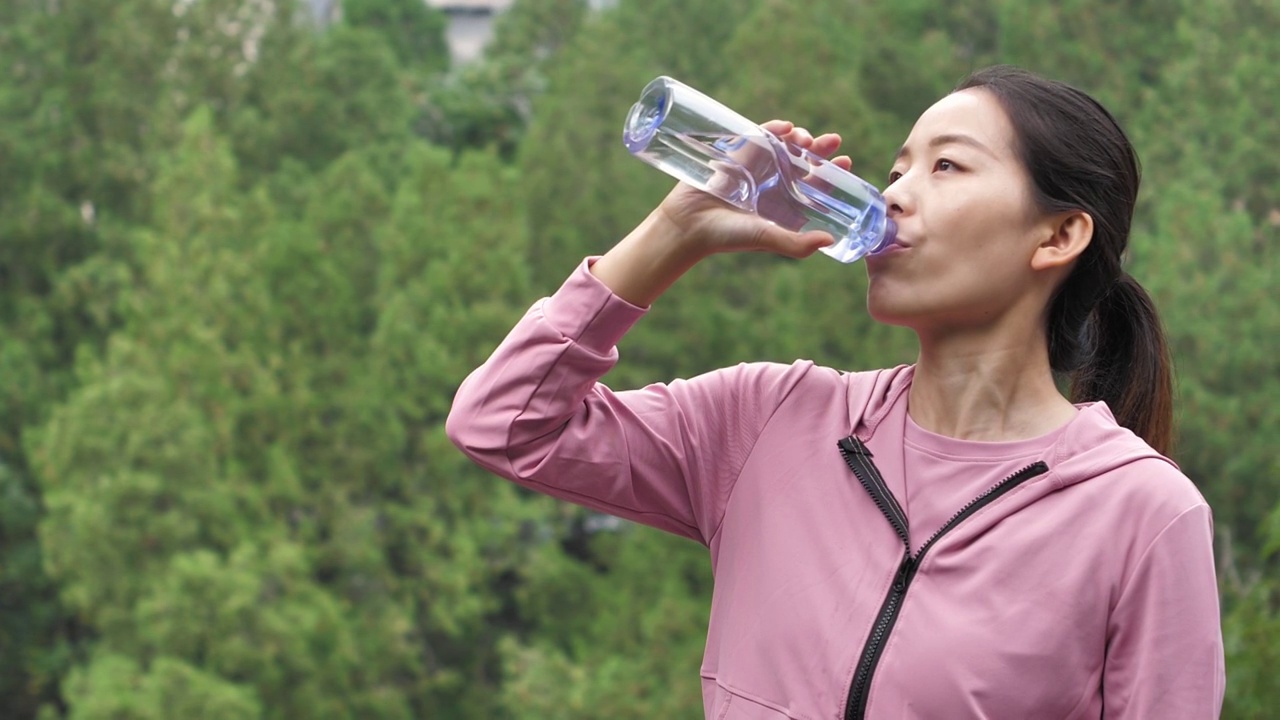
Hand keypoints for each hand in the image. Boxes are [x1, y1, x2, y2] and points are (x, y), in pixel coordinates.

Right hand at [653, 120, 853, 259]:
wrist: (688, 225)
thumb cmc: (727, 237)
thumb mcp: (766, 238)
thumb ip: (795, 243)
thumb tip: (829, 240)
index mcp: (784, 206)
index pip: (814, 186)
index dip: (832, 173)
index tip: (845, 161)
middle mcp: (772, 186)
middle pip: (803, 162)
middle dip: (819, 150)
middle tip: (829, 142)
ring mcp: (755, 168)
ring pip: (783, 147)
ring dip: (798, 138)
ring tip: (804, 137)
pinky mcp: (736, 155)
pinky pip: (758, 137)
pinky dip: (772, 129)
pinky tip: (784, 126)